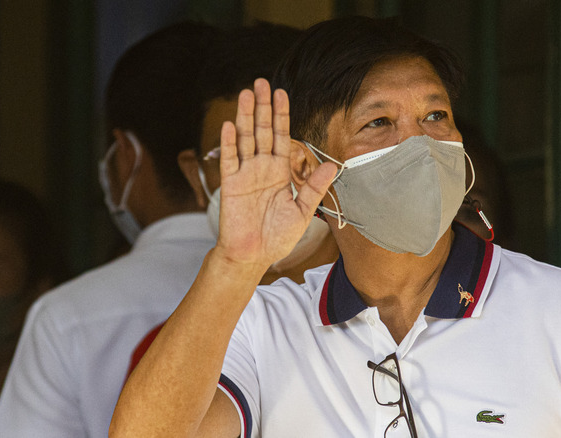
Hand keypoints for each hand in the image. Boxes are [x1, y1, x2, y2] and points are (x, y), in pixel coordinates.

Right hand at [213, 78, 336, 268]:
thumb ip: (314, 188)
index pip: (280, 136)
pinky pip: (229, 159)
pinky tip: (230, 124)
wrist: (255, 256)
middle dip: (262, 107)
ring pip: (245, 139)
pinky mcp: (231, 185)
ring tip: (246, 94)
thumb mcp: (303, 212)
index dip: (280, 115)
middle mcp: (261, 168)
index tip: (281, 93)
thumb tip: (331, 166)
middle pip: (261, 130)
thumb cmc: (277, 236)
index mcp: (279, 172)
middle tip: (261, 82)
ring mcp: (245, 174)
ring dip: (244, 116)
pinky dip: (229, 143)